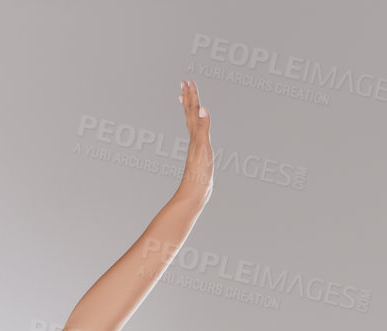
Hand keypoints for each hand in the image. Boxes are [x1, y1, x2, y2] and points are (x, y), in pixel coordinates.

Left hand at [177, 79, 212, 205]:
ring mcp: (195, 146)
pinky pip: (197, 134)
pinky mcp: (199, 154)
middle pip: (189, 113)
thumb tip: (201, 108)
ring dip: (189, 110)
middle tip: (184, 83)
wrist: (195, 193)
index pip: (193, 110)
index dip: (191, 95)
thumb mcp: (203, 147)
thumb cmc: (199, 172)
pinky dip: (196, 126)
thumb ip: (203, 127)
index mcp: (194, 134)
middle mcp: (193, 138)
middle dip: (188, 97)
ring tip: (186, 100)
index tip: (187, 81)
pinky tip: (197, 127)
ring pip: (191, 123)